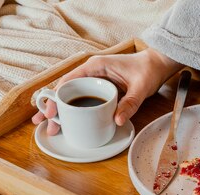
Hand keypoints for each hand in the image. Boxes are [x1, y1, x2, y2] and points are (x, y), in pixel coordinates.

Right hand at [32, 48, 183, 134]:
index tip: (51, 112)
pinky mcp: (99, 87)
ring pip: (71, 95)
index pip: (68, 81)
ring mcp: (94, 79)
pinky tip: (66, 121)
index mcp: (95, 66)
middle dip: (52, 106)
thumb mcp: (141, 88)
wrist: (157, 64)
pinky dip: (72, 109)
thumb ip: (130, 103)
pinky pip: (82, 98)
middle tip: (42, 123)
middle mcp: (91, 72)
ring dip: (59, 109)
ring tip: (48, 125)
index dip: (56, 97)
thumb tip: (116, 121)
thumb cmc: (148, 70)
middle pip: (65, 90)